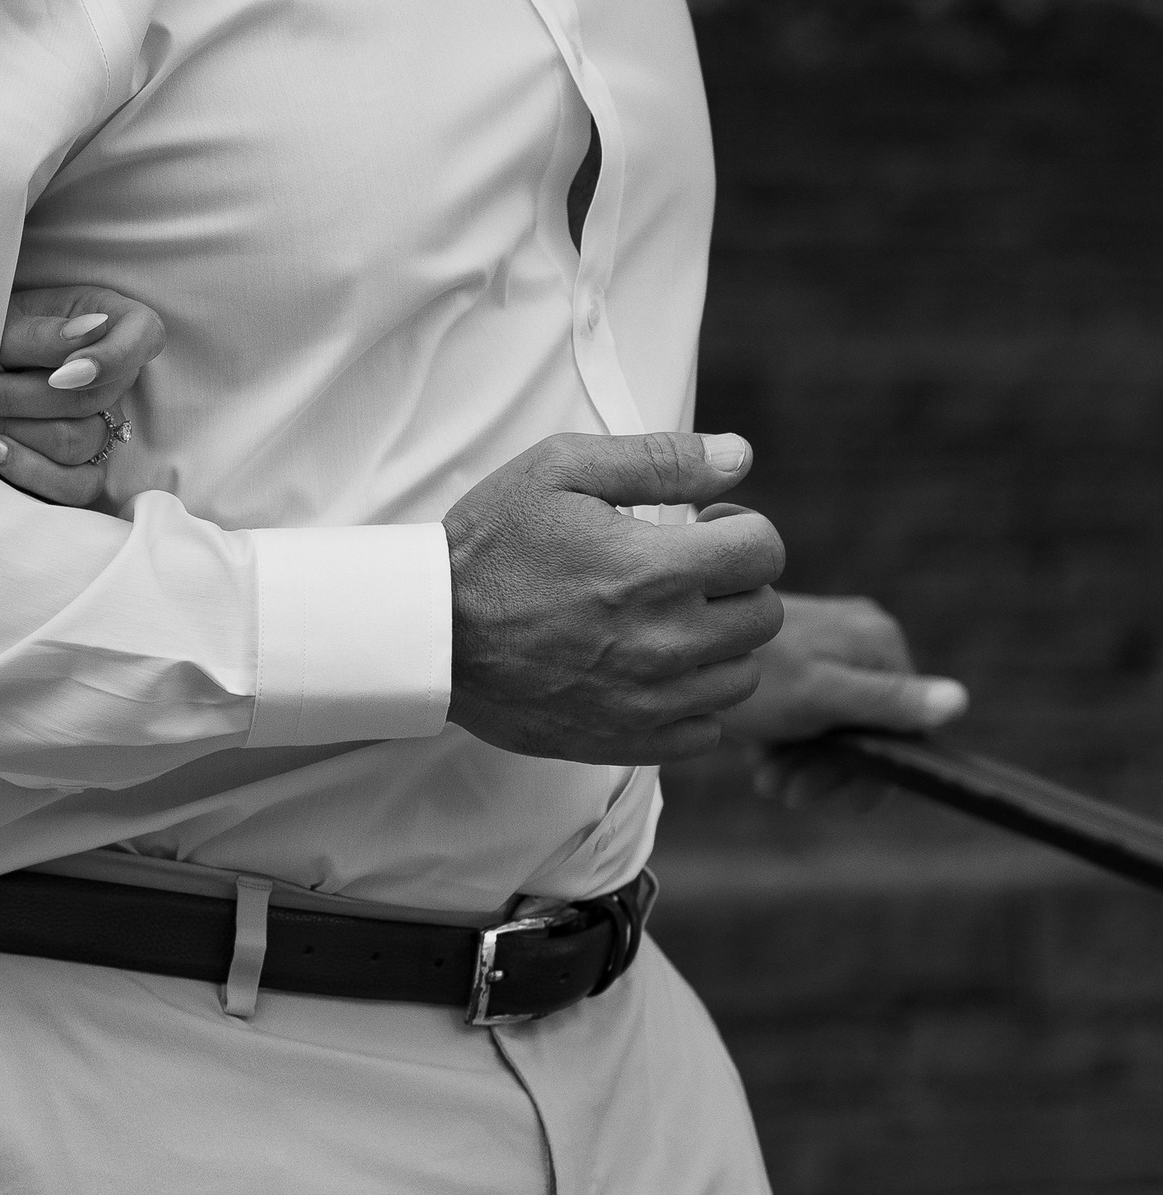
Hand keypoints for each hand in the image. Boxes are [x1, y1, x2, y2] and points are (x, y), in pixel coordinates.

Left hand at [0, 284, 167, 507]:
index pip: (144, 336)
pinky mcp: (81, 466)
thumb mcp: (8, 319)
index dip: (110, 359)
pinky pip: (74, 487)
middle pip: (92, 400)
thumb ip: (42, 332)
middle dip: (19, 399)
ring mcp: (103, 423)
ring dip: (14, 434)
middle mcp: (117, 377)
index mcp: (116, 325)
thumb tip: (87, 331)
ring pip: (79, 443)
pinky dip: (26, 471)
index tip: (61, 373)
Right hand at [444, 430, 784, 764]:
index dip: (744, 531)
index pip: (764, 552)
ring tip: (669, 622)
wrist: (430, 632)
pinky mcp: (629, 739)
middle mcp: (665, 640)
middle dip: (736, 585)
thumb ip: (659, 458)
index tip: (707, 529)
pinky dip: (694, 700)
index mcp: (655, 568)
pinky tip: (654, 670)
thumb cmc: (491, 543)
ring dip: (720, 644)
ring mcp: (650, 699)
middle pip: (765, 615)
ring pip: (742, 676)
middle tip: (688, 573)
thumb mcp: (560, 469)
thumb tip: (741, 454)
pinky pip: (708, 729)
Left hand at [722, 589, 966, 808]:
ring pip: (836, 726)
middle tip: (784, 790)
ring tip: (767, 779)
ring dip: (805, 763)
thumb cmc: (753, 674)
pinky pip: (810, 713)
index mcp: (880, 642)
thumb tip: (960, 701)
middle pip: (869, 728)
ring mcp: (830, 647)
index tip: (831, 797)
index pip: (905, 727)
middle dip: (828, 769)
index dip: (870, 771)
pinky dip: (789, 741)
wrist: (673, 648)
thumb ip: (888, 701)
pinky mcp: (798, 658)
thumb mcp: (822, 697)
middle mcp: (863, 638)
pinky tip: (761, 756)